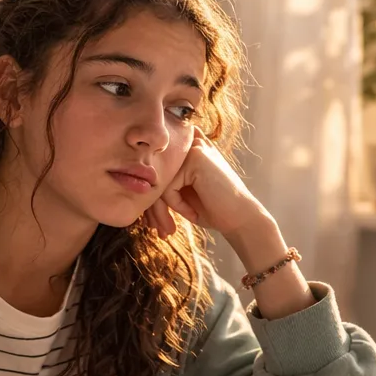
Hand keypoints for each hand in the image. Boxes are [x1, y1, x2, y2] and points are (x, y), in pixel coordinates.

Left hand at [142, 135, 314, 318]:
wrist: (240, 219)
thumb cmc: (214, 210)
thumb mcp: (183, 195)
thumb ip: (164, 185)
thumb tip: (135, 185)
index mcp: (189, 150)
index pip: (157, 167)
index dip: (151, 195)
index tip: (153, 223)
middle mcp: (192, 144)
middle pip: (155, 173)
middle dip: (152, 206)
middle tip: (156, 230)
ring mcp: (194, 149)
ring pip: (159, 180)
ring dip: (161, 210)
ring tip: (167, 229)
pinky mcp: (196, 158)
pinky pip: (169, 186)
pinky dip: (177, 205)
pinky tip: (191, 214)